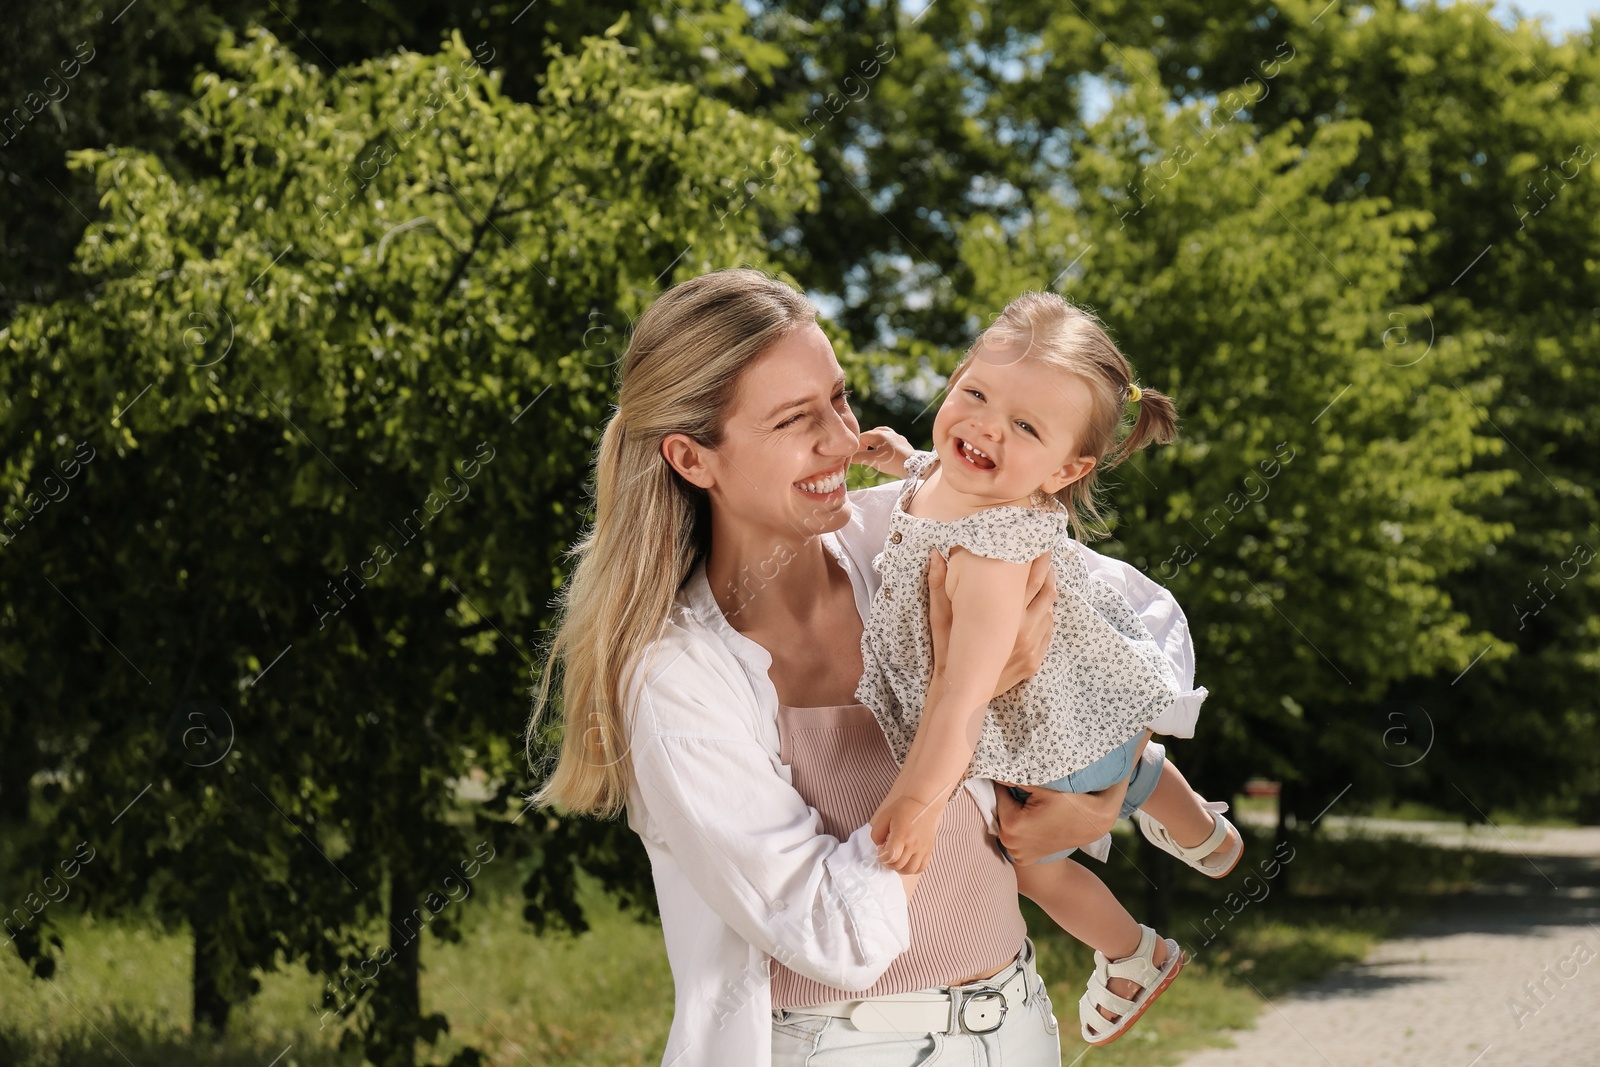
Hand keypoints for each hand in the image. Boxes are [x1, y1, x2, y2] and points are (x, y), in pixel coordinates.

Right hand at [853, 426, 914, 476]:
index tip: (856, 457)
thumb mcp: (872, 460)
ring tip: (873, 452)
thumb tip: (848, 457)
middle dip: (864, 444)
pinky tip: (885, 451)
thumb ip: (858, 457)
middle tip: (863, 455)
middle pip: (870, 435)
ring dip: (874, 443)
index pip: (861, 437)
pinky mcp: (902, 442)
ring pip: (881, 435)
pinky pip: (890, 440)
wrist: (914, 466)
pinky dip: (884, 444)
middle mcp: (887, 431)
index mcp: (878, 434)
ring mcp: (896, 436)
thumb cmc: (892, 462)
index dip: (856, 447)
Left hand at [870, 793, 942, 873]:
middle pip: (898, 866)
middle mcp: (913, 844)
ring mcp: (922, 849)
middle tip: (887, 852)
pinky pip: (921, 868)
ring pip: (910, 870)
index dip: (882, 857)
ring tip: (896, 858)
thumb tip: (880, 847)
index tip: (881, 848)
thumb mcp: (884, 816)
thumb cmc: (903, 809)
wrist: (923, 805)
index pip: (890, 856)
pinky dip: (912, 869)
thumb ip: (877, 834)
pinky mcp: (928, 850)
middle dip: (888, 863)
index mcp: (901, 835)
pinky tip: (906, 860)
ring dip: (899, 868)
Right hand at [928, 551, 1053, 700]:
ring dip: (1049, 594)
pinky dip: (1047, 618)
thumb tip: (934, 555)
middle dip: (1048, 571)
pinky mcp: (1034, 662)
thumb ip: (938, 586)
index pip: (1029, 580)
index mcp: (1002, 617)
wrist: (960, 693)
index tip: (1037, 544)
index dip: (1036, 560)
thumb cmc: (948, 652)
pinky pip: (1048, 633)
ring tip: (1043, 579)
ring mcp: (1031, 648)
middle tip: (1045, 555)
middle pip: (1046, 592)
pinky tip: (1040, 609)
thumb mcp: (940, 619)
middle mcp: (1021, 631)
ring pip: (1050, 613)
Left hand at [993, 778, 1128, 864]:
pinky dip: (1020, 829)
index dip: (1008, 783)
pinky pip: (1014, 837)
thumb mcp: (1041, 788)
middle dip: (1010, 800)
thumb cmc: (1068, 803)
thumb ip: (1015, 779)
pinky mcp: (1025, 859)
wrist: (1092, 823)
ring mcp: (1017, 854)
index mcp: (1012, 826)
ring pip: (1007, 823)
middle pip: (1002, 810)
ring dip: (1014, 814)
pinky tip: (1033, 821)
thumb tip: (994, 771)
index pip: (999, 793)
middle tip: (1027, 793)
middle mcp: (1010, 844)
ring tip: (1032, 807)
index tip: (1018, 778)